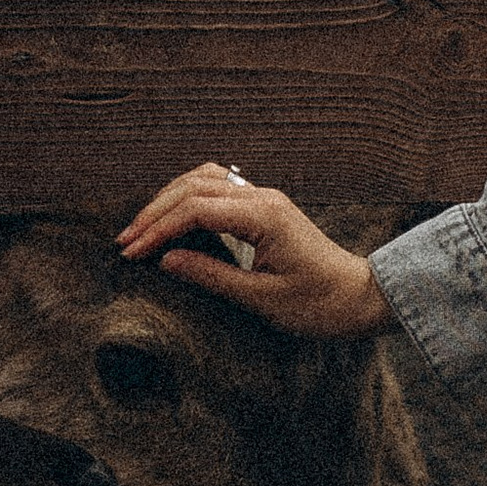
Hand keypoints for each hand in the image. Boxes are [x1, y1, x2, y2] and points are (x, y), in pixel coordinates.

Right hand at [115, 166, 391, 338]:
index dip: (158, 230)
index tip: (132, 253)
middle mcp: (264, 198)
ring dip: (170, 200)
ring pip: (205, 180)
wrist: (360, 298)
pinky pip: (219, 190)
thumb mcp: (261, 299)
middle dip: (155, 212)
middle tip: (126, 242)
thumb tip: (166, 260)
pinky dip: (189, 199)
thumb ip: (211, 276)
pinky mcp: (266, 208)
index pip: (195, 209)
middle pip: (194, 187)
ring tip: (143, 230)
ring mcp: (266, 199)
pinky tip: (173, 220)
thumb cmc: (318, 305)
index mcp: (264, 217)